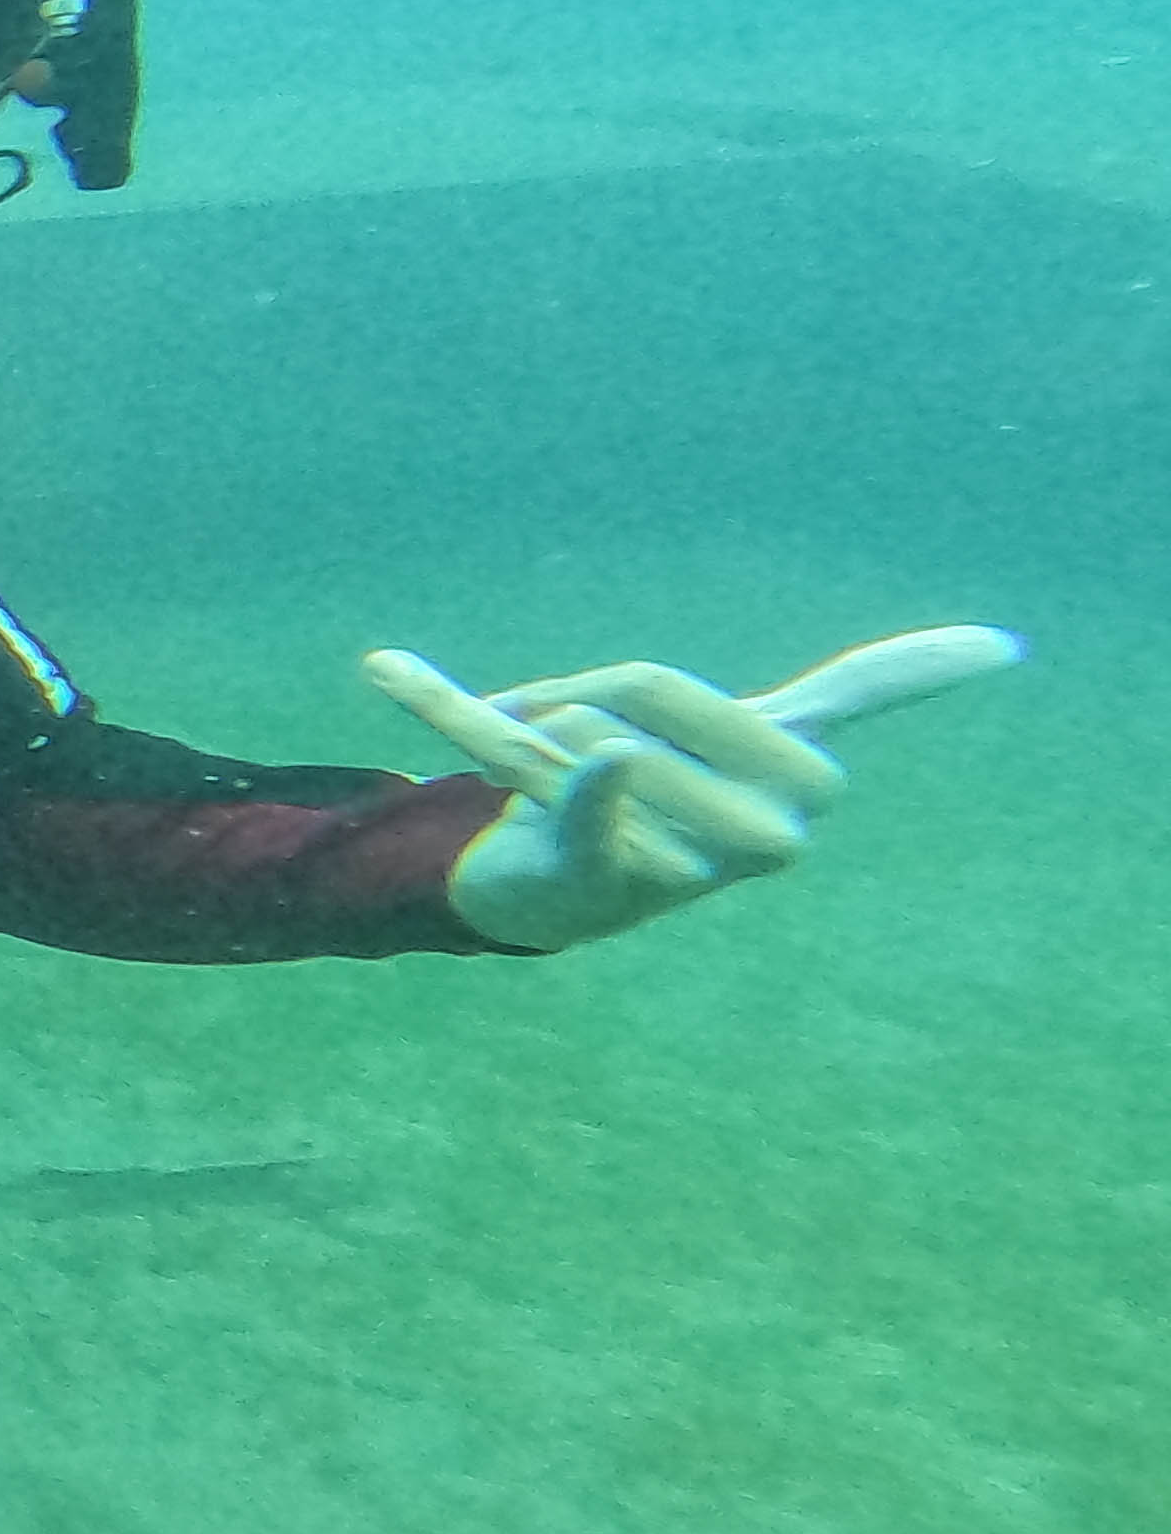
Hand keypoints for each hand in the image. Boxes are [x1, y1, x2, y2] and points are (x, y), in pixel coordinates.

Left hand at [360, 625, 1019, 950]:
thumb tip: (998, 647)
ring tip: (537, 775)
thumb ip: (840, 689)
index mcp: (803, 775)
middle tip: (558, 725)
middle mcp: (776, 828)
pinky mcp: (619, 884)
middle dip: (589, 691)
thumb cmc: (636, 786)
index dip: (924, 663)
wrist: (538, 886)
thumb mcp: (709, 727)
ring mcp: (703, 865)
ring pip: (594, 732)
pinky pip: (602, 814)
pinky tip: (619, 763)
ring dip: (529, 733)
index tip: (1005, 648)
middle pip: (656, 684)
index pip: (853, 689)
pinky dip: (593, 788)